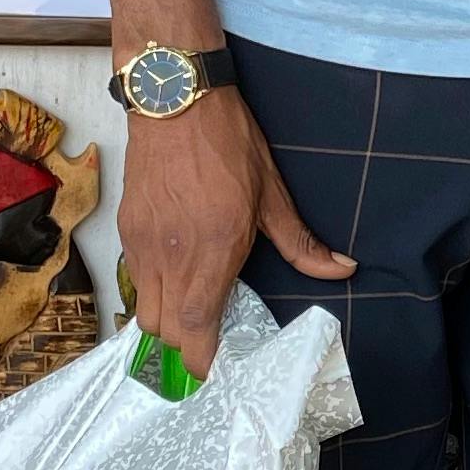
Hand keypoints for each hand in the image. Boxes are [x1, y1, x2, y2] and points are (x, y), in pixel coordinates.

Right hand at [117, 92, 350, 377]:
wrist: (176, 99)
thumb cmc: (228, 143)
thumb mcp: (273, 194)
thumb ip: (302, 244)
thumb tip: (343, 270)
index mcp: (214, 250)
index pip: (195, 326)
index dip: (200, 358)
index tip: (210, 370)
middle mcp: (172, 255)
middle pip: (163, 329)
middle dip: (181, 345)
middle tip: (204, 344)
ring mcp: (143, 242)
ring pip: (143, 307)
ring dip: (164, 319)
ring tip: (188, 313)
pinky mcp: (126, 227)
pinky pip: (134, 277)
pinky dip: (151, 290)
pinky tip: (173, 277)